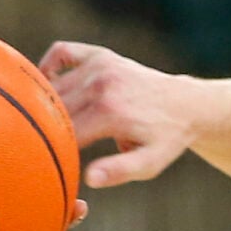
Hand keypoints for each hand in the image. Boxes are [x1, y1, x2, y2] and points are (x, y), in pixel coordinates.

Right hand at [40, 41, 195, 188]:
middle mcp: (101, 84)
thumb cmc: (165, 139)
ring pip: (53, 86)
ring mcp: (99, 65)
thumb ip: (119, 171)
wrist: (187, 105)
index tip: (52, 160)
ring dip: (45, 104)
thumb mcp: (150, 163)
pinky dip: (48, 66)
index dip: (53, 148)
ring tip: (46, 122)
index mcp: (110, 112)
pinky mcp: (100, 55)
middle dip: (45, 127)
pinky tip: (49, 85)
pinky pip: (61, 51)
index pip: (63, 133)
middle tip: (43, 143)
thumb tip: (89, 178)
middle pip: (53, 109)